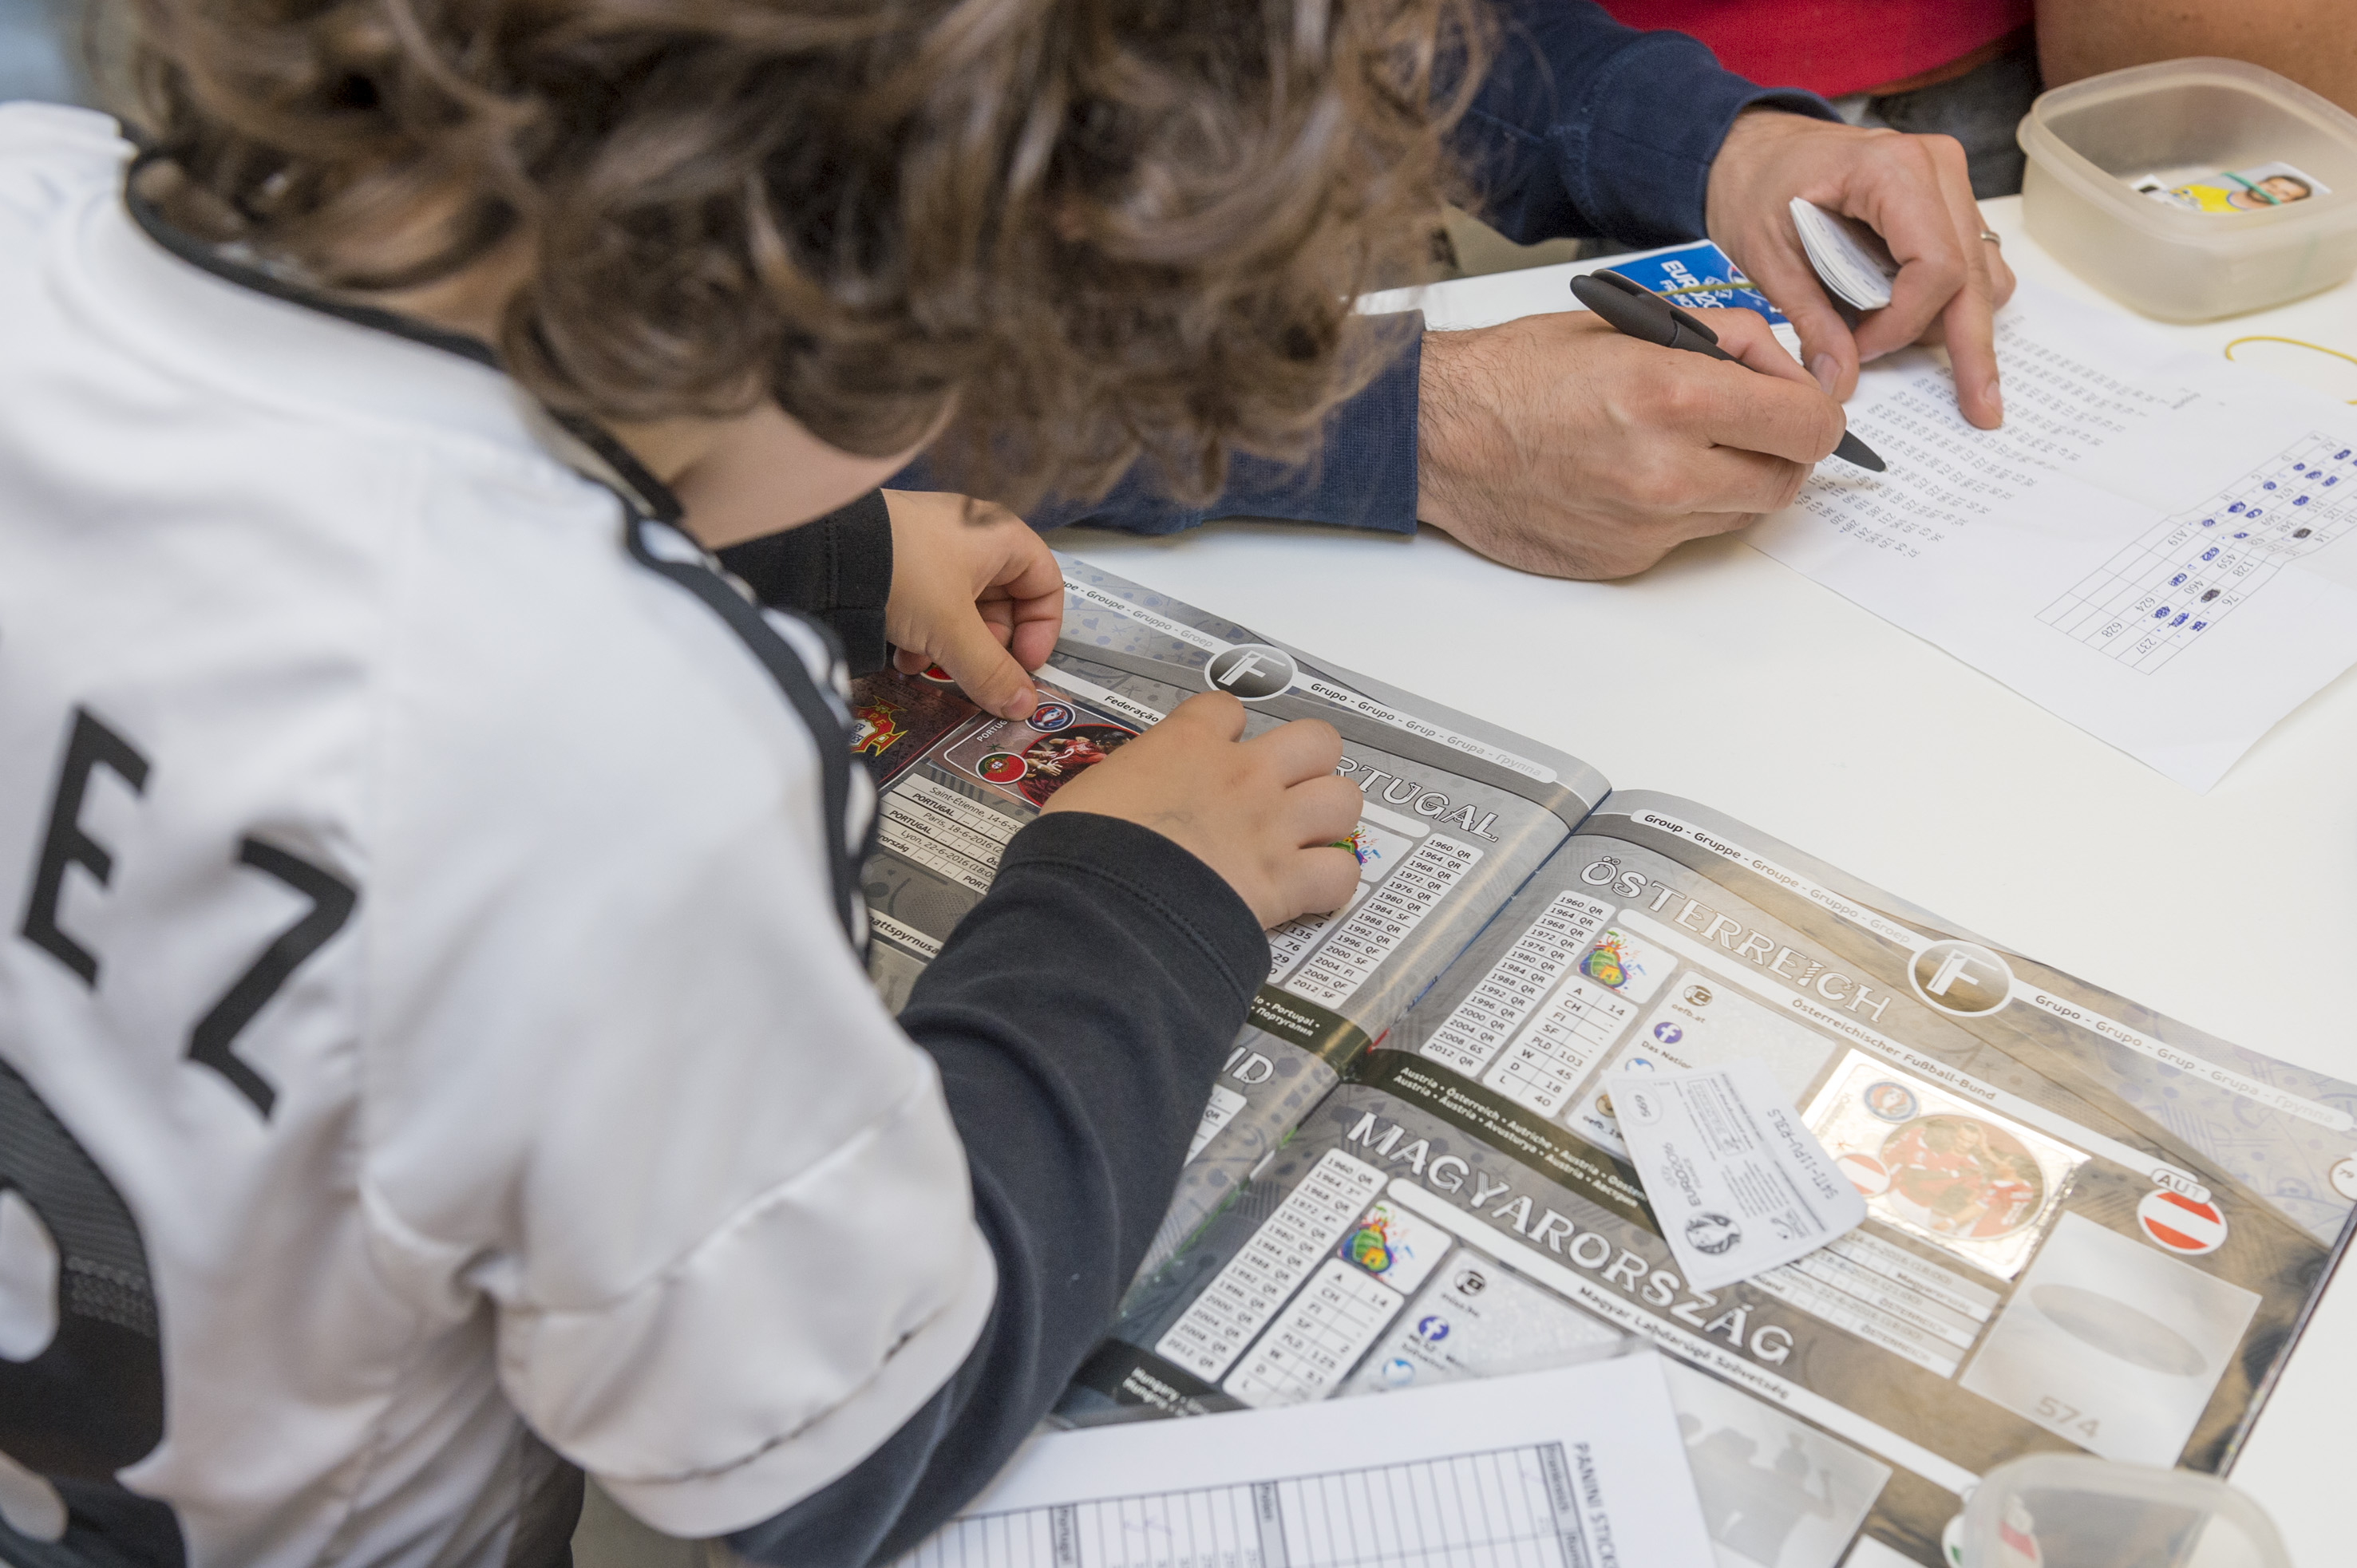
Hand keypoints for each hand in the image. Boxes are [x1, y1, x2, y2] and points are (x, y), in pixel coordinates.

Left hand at [882, 490, 1063, 718]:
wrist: (825, 548)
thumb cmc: (902, 569)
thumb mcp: (953, 630)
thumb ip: (991, 672)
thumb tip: (1022, 705)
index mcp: (1001, 538)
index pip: (1046, 585)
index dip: (1041, 630)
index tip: (1024, 664)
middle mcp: (973, 538)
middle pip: (1004, 604)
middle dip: (988, 647)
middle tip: (975, 675)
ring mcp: (936, 547)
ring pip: (963, 610)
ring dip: (952, 648)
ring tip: (929, 667)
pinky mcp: (903, 561)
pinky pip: (930, 605)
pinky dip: (924, 635)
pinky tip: (903, 656)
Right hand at [1043, 693, 1360, 927]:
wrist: (1102, 904)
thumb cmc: (1081, 852)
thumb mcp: (1089, 793)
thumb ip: (1126, 783)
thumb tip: (1124, 797)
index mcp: (1187, 745)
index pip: (1228, 709)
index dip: (1229, 729)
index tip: (1222, 747)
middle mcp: (1242, 775)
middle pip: (1316, 740)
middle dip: (1310, 763)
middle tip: (1287, 788)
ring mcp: (1270, 825)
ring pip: (1344, 799)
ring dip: (1330, 819)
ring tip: (1309, 837)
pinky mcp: (1284, 881)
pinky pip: (1342, 873)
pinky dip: (1331, 884)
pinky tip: (1310, 892)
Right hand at [1415, 305, 1846, 578]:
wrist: (1439, 438)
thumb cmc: (1515, 375)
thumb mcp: (1628, 323)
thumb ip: (1720, 339)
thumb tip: (1778, 363)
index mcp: (1673, 396)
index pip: (1809, 424)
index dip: (1814, 406)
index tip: (1799, 397)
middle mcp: (1667, 471)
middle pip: (1789, 479)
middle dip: (1783, 447)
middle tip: (1755, 421)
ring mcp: (1647, 526)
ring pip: (1746, 513)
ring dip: (1738, 479)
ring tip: (1690, 442)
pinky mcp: (1625, 560)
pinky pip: (1690, 537)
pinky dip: (1685, 507)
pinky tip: (1641, 473)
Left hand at [1705, 109, 2015, 427]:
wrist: (1758, 151)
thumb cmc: (1758, 188)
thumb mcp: (1768, 255)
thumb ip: (1810, 319)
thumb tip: (1841, 382)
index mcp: (1893, 171)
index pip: (1935, 267)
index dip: (1902, 323)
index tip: (1859, 349)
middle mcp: (1937, 168)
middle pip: (1973, 275)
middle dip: (1972, 348)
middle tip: (1981, 409)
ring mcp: (1950, 184)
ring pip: (1983, 272)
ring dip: (1958, 326)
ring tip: (1931, 364)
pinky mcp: (1949, 204)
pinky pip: (1973, 263)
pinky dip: (1952, 303)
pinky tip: (1914, 327)